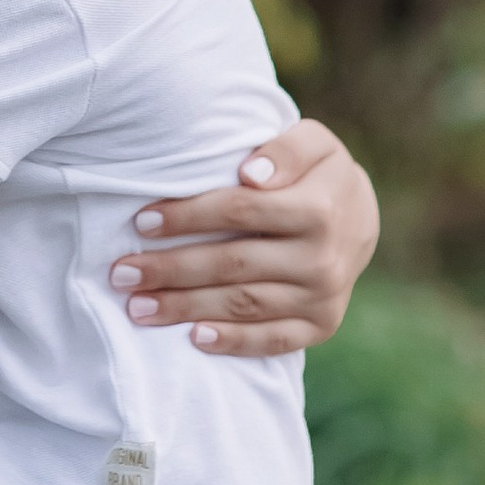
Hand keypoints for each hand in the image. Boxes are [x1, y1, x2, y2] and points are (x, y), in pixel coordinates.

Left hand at [109, 117, 378, 359]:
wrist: (362, 216)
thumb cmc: (319, 171)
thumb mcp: (314, 141)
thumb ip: (285, 149)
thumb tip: (249, 174)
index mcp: (319, 209)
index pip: (240, 212)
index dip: (188, 216)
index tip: (142, 222)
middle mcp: (323, 259)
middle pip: (234, 265)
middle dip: (172, 270)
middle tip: (122, 273)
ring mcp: (323, 298)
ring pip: (244, 306)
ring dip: (186, 309)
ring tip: (138, 308)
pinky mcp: (322, 326)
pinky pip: (273, 341)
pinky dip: (233, 342)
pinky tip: (193, 339)